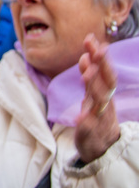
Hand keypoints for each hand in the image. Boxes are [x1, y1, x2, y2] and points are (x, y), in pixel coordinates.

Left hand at [75, 33, 119, 162]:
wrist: (102, 148)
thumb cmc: (96, 118)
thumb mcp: (91, 95)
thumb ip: (89, 77)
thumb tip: (85, 56)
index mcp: (102, 93)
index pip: (103, 71)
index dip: (98, 56)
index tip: (90, 39)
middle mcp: (104, 103)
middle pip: (106, 82)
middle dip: (102, 65)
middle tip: (96, 48)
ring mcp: (99, 119)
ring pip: (100, 102)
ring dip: (94, 88)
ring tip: (86, 75)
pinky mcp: (92, 134)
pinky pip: (90, 129)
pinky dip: (86, 123)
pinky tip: (80, 118)